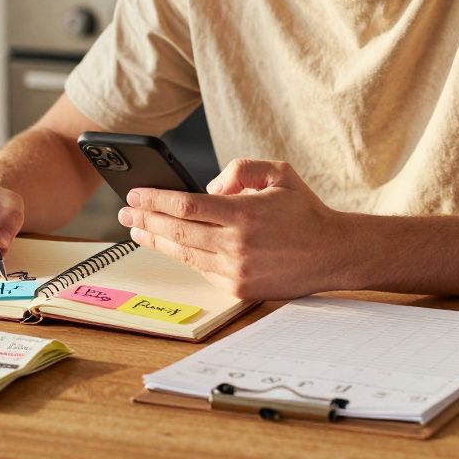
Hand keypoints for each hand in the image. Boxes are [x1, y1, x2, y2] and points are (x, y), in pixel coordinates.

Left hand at [117, 159, 350, 299]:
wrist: (334, 253)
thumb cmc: (305, 211)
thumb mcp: (278, 172)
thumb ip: (240, 169)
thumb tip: (208, 187)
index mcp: (245, 213)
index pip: (186, 205)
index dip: (155, 199)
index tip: (135, 193)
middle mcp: (237, 245)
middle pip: (176, 232)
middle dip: (145, 219)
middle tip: (125, 211)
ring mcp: (237, 270)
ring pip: (184, 254)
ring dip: (156, 240)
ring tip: (137, 229)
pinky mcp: (239, 288)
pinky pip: (201, 270)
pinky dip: (183, 256)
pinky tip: (168, 246)